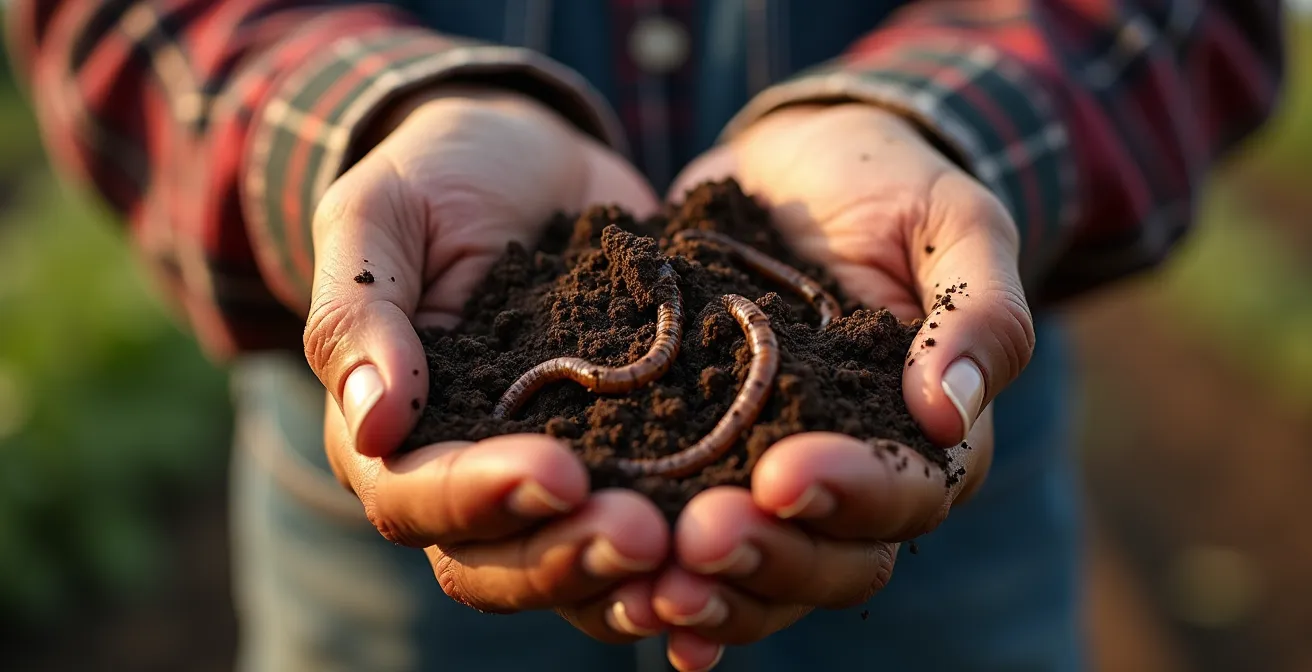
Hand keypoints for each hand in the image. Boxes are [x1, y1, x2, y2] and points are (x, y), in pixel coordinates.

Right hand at [307, 87, 670, 641]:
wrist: (534, 157)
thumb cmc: (437, 178)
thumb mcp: (380, 217)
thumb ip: (358, 314)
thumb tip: (372, 424)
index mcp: (391, 436)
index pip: (414, 498)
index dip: (480, 499)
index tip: (557, 473)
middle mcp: (469, 479)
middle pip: (499, 562)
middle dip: (570, 555)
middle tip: (645, 535)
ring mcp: (555, 477)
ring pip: (577, 568)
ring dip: (634, 577)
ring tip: (698, 550)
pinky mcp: (631, 459)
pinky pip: (653, 525)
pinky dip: (690, 551)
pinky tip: (745, 548)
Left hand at [654, 103, 1034, 669]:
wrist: (793, 165)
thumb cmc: (889, 185)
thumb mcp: (951, 221)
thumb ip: (976, 310)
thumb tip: (953, 412)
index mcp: (927, 433)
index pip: (908, 491)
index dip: (851, 493)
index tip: (785, 473)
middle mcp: (851, 475)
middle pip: (831, 558)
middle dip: (769, 556)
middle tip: (699, 537)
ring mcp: (768, 475)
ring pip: (759, 571)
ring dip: (711, 589)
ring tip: (649, 588)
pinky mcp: (697, 458)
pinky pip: (686, 537)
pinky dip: (661, 575)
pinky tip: (622, 592)